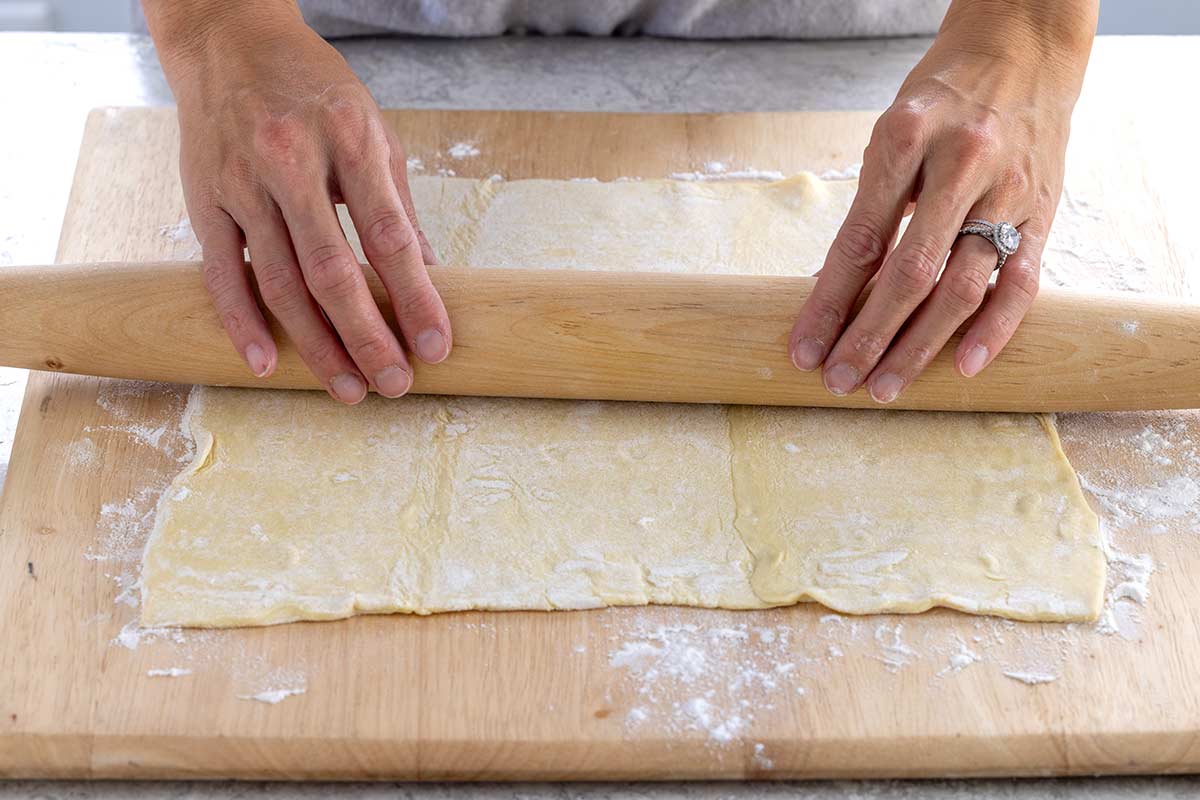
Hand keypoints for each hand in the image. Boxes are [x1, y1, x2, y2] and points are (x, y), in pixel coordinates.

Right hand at [145, 1, 448, 403]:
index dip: (416, 298)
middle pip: (332, 271)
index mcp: (349, 138)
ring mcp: (241, 181)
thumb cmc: (313, 87)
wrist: (229, 39)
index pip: (389, 236)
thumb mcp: (373, 128)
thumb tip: (429, 273)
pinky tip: (268, 363)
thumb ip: (398, 203)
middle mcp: (291, 160)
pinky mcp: (202, 197)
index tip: (437, 344)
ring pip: (280, 282)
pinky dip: (243, 323)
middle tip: (394, 384)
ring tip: (347, 388)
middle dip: (368, 337)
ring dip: (316, 344)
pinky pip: (222, 272)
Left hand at [789, 0, 1096, 402]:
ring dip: (919, 346)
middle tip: (839, 381)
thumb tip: (831, 290)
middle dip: (868, 337)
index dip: (828, 303)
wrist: (1023, 50)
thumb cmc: (941, 100)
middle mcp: (961, 165)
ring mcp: (1008, 191)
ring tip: (885, 387)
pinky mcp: (1044, 211)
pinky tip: (962, 366)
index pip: (859, 241)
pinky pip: (1021, 281)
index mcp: (906, 138)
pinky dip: (993, 329)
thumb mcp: (890, 137)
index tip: (804, 349)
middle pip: (910, 273)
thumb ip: (869, 210)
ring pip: (962, 286)